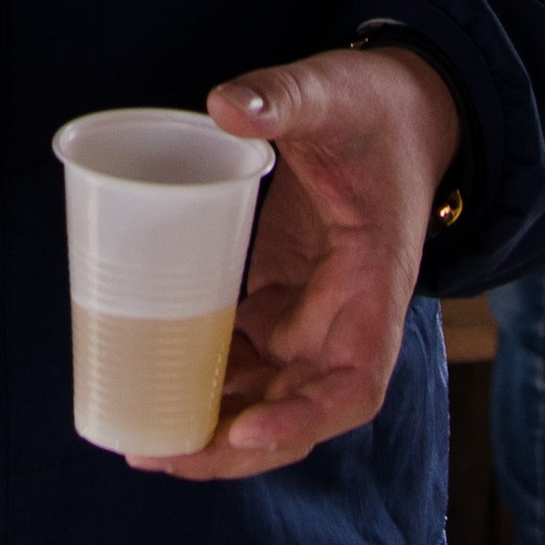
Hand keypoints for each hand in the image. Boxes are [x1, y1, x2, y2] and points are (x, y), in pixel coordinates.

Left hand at [129, 45, 461, 480]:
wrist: (401, 108)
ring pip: (269, 395)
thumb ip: (284, 97)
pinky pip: (250, 359)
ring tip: (143, 439)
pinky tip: (156, 385)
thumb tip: (223, 105)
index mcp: (374, 283)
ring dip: (215, 425)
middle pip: (297, 411)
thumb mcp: (334, 92)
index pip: (353, 383)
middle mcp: (348, 318)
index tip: (244, 430)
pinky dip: (210, 382)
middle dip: (233, 445)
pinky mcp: (286, 299)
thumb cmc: (375, 106)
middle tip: (155, 452)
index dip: (301, 417)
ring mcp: (315, 314)